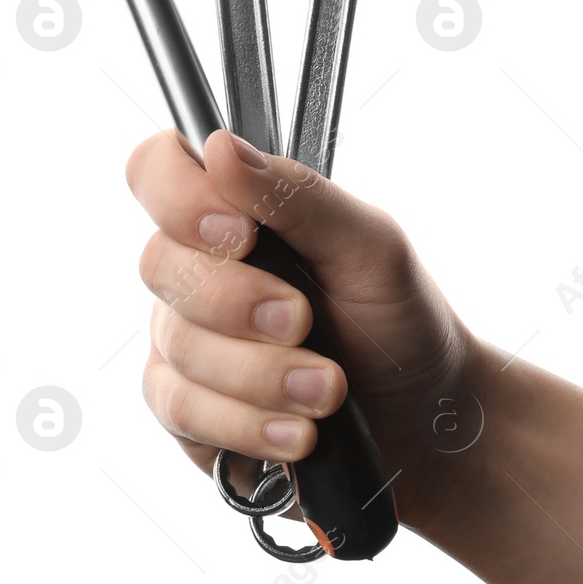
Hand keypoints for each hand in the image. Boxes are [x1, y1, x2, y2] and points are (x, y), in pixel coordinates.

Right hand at [125, 129, 494, 528]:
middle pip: (159, 264)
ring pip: (178, 347)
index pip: (158, 169)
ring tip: (327, 390)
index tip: (241, 232)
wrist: (425, 423)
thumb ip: (299, 195)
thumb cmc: (397, 322)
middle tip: (304, 321)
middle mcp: (197, 270)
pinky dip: (247, 425)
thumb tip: (221, 149)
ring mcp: (184, 341)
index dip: (180, 197)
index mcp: (235, 212)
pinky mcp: (187, 412)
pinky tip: (296, 434)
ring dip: (262, 375)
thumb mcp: (371, 247)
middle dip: (238, 302)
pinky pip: (181, 411)